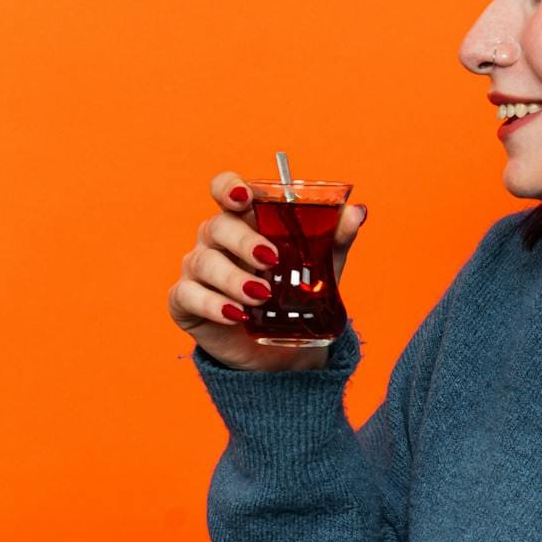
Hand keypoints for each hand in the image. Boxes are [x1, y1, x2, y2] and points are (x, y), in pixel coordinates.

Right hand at [168, 170, 366, 372]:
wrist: (283, 354)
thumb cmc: (295, 299)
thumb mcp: (322, 269)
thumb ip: (335, 239)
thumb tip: (356, 213)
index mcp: (243, 221)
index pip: (225, 190)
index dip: (228, 187)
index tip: (243, 196)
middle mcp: (215, 241)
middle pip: (217, 225)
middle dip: (244, 241)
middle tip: (272, 260)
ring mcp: (197, 270)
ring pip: (203, 262)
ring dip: (234, 278)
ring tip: (262, 296)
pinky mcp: (185, 302)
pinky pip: (188, 295)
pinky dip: (212, 304)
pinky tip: (236, 314)